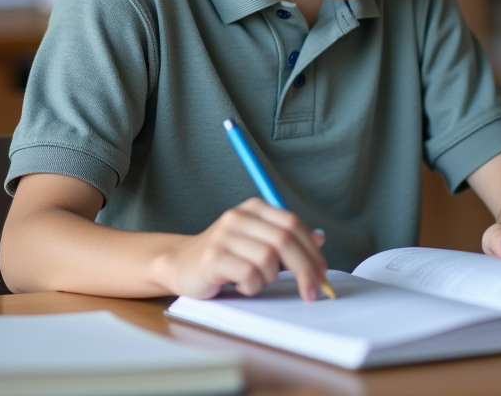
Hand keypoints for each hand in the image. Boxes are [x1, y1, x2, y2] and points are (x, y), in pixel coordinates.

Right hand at [158, 198, 328, 300]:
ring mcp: (224, 235)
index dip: (313, 251)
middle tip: (312, 292)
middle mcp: (239, 216)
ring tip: (255, 281)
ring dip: (269, 279)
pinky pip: (248, 274)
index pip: (293, 223)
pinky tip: (242, 286)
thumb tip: (320, 238)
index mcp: (254, 208)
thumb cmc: (224, 257)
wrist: (179, 265)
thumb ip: (286, 239)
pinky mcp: (212, 257)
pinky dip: (252, 286)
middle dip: (305, 269)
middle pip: (285, 240)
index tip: (322, 274)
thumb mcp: (258, 243)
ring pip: (268, 259)